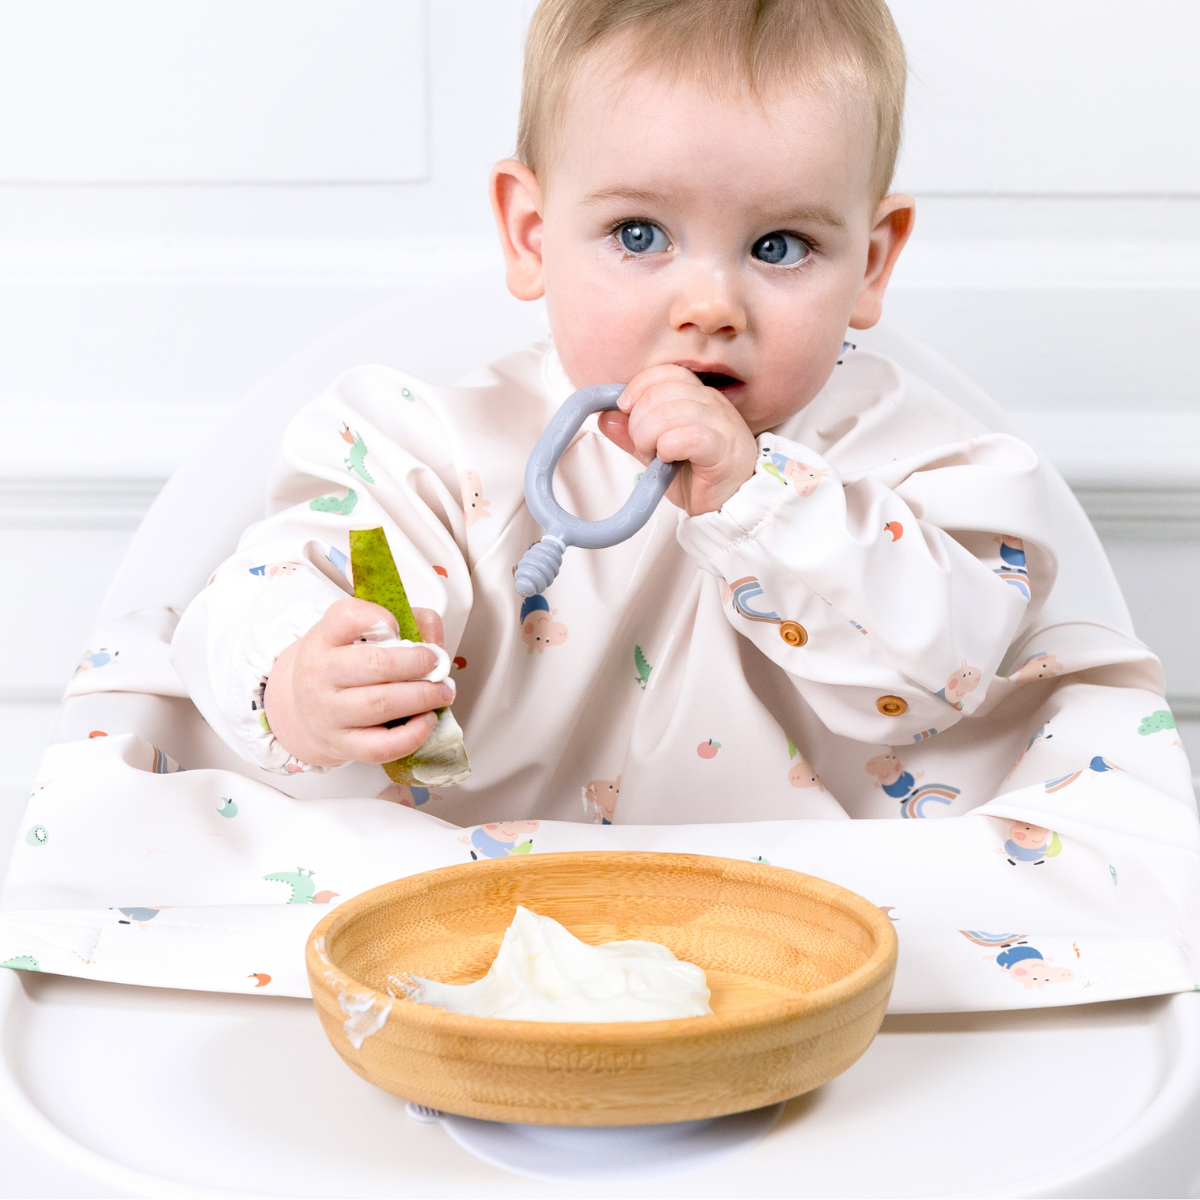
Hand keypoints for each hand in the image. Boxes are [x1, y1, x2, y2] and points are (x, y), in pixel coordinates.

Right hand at [263, 598, 453, 766]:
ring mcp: (329, 713)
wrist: (303, 709)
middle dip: (417, 663)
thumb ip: (407, 622)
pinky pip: (382, 746)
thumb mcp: (359, 633)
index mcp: (325, 638)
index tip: (399, 626)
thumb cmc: (342, 666)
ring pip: (382, 704)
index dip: (381, 618)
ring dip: (423, 697)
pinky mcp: (343, 745)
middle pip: (375, 664)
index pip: (347, 617)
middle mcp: (320, 674)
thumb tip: (435, 639)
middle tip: (438, 664)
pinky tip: (427, 719)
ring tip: (443, 691)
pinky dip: (413, 734)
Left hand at [596, 365, 756, 514]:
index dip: (639, 387)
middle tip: (644, 447)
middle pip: (662, 392)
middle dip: (639, 421)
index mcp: (698, 397)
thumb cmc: (700, 477)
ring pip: (671, 411)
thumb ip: (633, 433)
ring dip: (650, 437)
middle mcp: (712, 404)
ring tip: (656, 457)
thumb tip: (606, 416)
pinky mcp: (723, 448)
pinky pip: (688, 436)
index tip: (625, 409)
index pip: (666, 373)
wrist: (727, 506)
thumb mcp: (657, 452)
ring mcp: (721, 423)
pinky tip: (669, 460)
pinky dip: (668, 448)